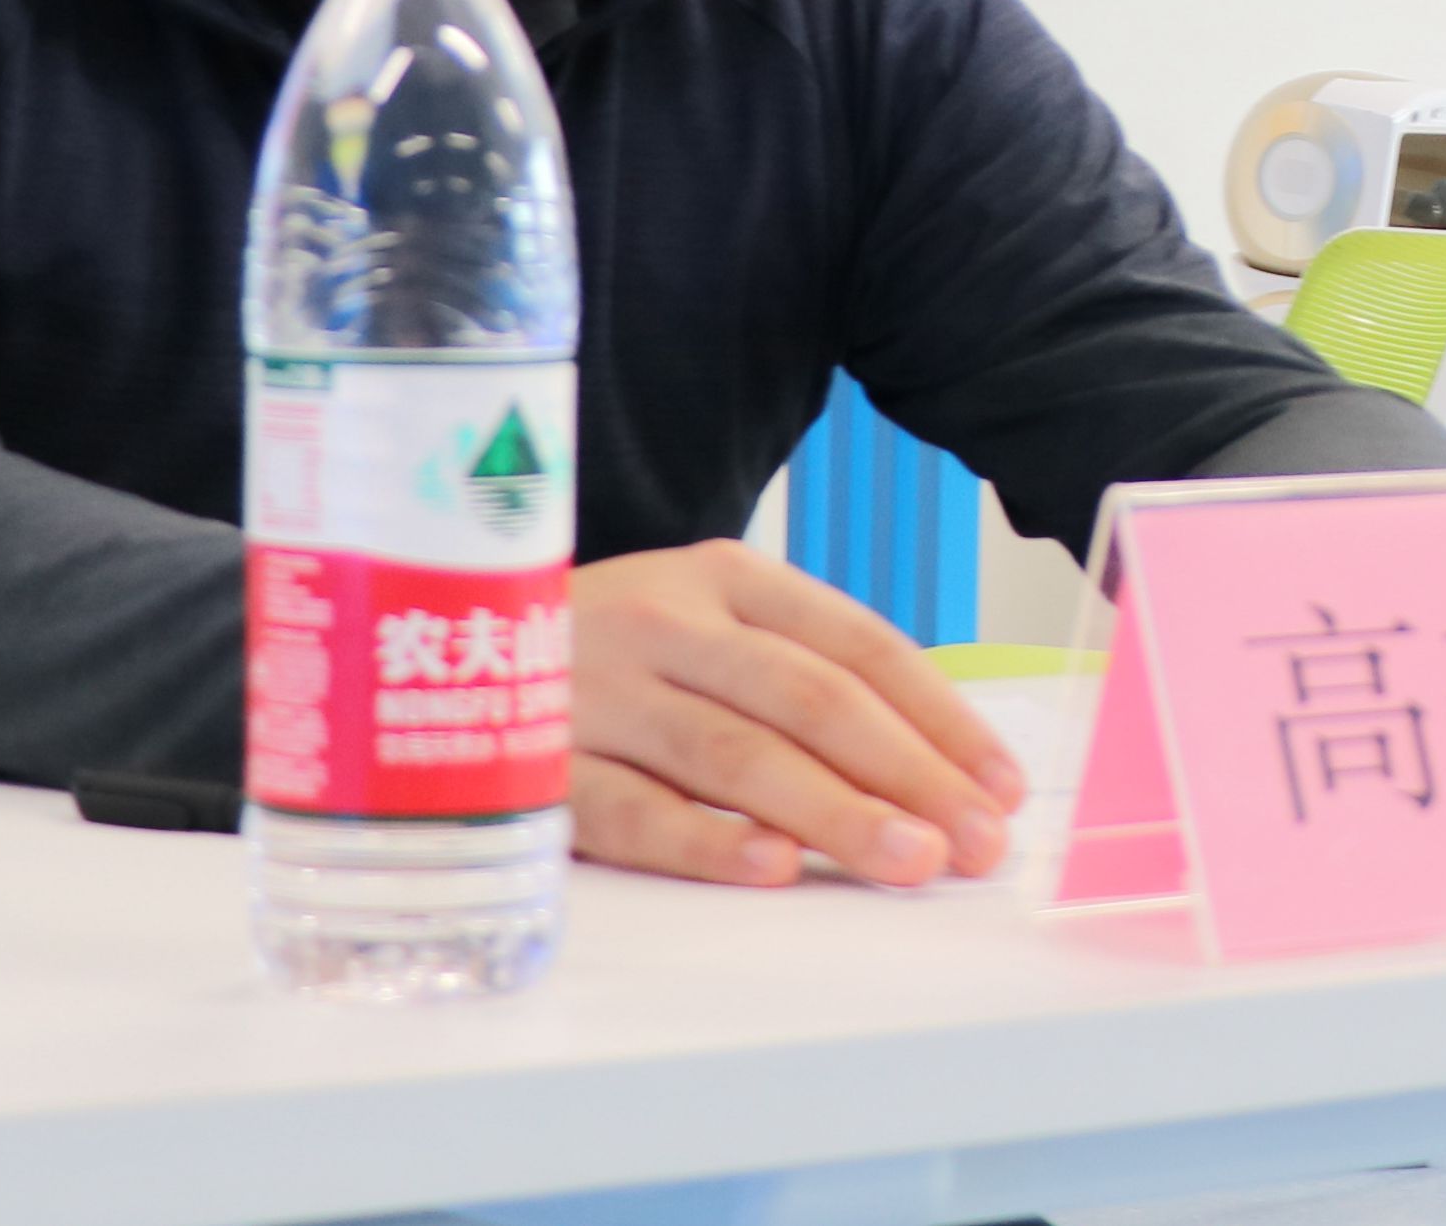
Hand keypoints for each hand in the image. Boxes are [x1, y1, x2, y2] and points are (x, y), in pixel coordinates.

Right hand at [568, 539, 1022, 888]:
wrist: (444, 637)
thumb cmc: (616, 656)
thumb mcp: (708, 629)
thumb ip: (806, 683)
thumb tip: (945, 777)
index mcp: (722, 578)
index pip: (855, 643)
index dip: (939, 718)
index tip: (1001, 788)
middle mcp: (662, 620)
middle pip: (805, 697)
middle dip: (905, 772)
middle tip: (973, 843)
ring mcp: (597, 688)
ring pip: (730, 751)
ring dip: (831, 811)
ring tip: (906, 860)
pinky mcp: (541, 762)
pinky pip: (631, 807)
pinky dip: (704, 839)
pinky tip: (771, 867)